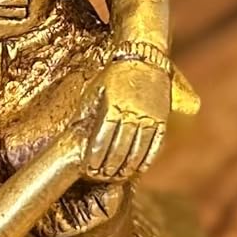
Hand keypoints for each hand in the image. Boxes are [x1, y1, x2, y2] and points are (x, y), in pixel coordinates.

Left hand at [81, 58, 169, 181]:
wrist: (143, 60)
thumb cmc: (112, 77)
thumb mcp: (95, 90)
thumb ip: (88, 112)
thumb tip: (75, 134)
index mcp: (112, 106)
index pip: (103, 139)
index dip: (96, 156)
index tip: (90, 168)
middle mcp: (132, 112)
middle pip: (120, 147)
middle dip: (110, 165)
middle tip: (103, 176)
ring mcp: (149, 116)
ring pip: (138, 149)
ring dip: (128, 166)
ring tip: (118, 175)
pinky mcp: (162, 118)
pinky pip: (155, 144)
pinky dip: (147, 159)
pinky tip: (139, 168)